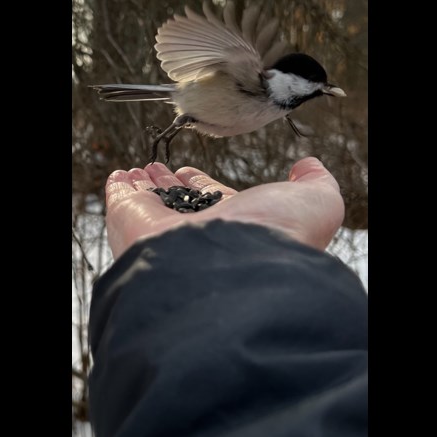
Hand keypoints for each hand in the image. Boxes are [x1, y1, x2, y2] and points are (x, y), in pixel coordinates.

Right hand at [103, 157, 344, 258]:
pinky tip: (119, 178)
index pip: (216, 204)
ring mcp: (165, 236)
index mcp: (239, 232)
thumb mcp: (316, 203)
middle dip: (171, 186)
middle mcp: (202, 238)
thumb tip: (309, 165)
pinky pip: (123, 206)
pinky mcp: (134, 229)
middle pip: (181, 206)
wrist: (231, 270)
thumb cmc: (276, 238)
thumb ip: (317, 183)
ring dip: (145, 186)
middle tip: (161, 170)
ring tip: (139, 170)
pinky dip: (120, 190)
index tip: (193, 173)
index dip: (203, 186)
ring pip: (153, 206)